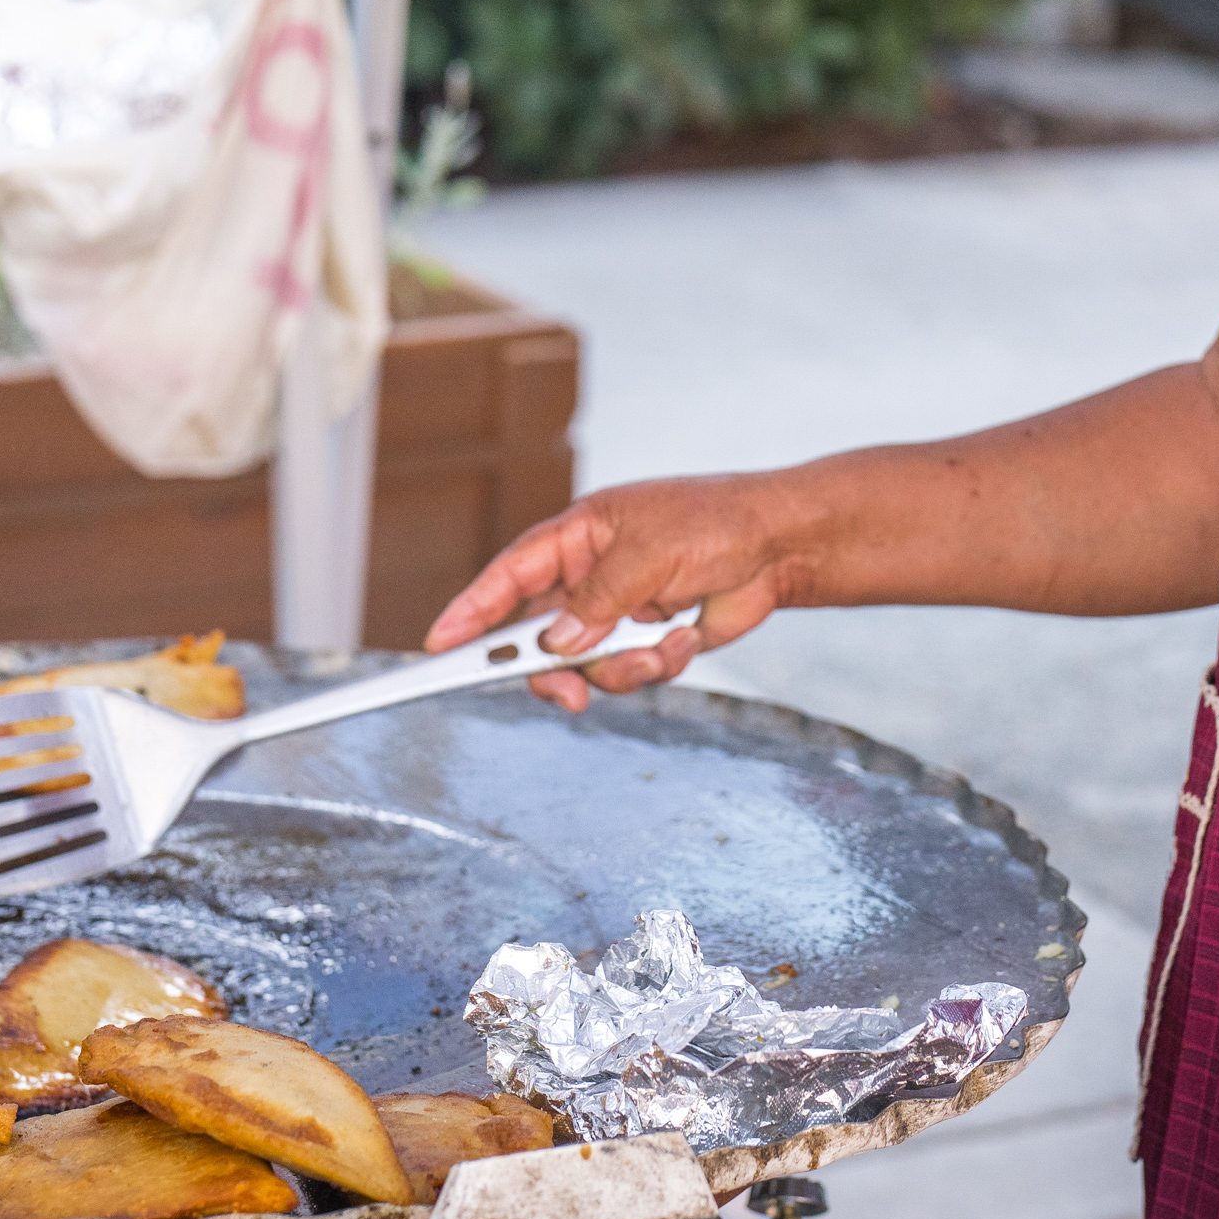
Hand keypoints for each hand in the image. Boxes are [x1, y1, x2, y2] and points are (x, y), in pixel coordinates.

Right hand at [421, 475, 813, 711]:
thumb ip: (597, 600)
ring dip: (619, 668)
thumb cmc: (716, 524)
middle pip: (537, 637)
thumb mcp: (650, 554)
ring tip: (659, 647)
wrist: (781, 547)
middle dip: (553, 669)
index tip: (437, 644)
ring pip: (584, 666)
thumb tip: (554, 643)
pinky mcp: (647, 640)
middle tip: (568, 694)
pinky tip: (684, 640)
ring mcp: (617, 611)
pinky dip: (655, 665)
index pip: (509, 575)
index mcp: (578, 537)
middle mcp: (589, 577)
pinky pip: (627, 673)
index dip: (471, 609)